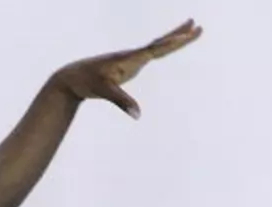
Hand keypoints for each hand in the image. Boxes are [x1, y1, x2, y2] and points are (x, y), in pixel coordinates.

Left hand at [56, 19, 201, 118]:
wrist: (73, 77)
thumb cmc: (87, 82)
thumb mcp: (104, 92)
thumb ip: (122, 102)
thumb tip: (138, 115)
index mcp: (129, 58)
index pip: (155, 48)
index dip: (171, 43)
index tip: (187, 35)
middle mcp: (133, 55)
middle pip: (161, 43)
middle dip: (180, 35)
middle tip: (199, 26)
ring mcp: (132, 59)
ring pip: (158, 46)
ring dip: (174, 38)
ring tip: (190, 27)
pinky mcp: (129, 65)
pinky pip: (151, 55)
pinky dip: (163, 49)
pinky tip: (167, 47)